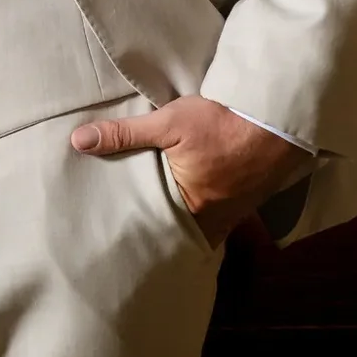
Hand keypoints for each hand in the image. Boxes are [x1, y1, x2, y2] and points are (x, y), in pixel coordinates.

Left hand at [71, 96, 308, 247]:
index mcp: (191, 208)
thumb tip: (79, 142)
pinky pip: (221, 218)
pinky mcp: (248, 202)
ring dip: (184, 223)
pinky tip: (196, 206)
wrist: (276, 118)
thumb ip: (123, 135)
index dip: (141, 234)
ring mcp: (234, 214)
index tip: (122, 237)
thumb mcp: (167, 123)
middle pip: (181, 232)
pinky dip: (206, 215)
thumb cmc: (221, 121)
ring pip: (202, 227)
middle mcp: (214, 220)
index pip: (158, 231)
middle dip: (161, 232)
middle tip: (135, 232)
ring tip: (158, 220)